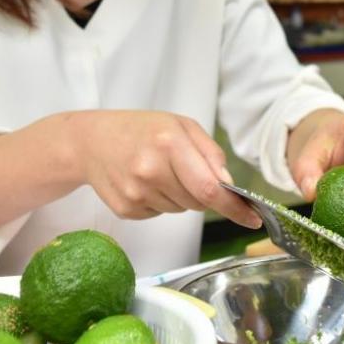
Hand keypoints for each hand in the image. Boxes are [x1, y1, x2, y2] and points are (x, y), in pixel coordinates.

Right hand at [75, 110, 260, 228]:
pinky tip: (144, 182)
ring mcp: (135, 193)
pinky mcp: (125, 210)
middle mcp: (150, 170)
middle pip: (198, 202)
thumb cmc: (142, 130)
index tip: (253, 218)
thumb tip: (229, 186)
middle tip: (183, 169)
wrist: (91, 141)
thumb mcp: (181, 125)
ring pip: (181, 209)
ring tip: (159, 171)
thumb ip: (210, 153)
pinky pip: (160, 214)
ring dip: (181, 196)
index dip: (235, 207)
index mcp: (169, 143)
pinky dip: (161, 201)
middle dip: (203, 192)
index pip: (209, 188)